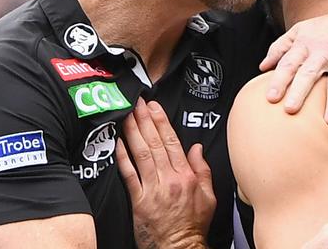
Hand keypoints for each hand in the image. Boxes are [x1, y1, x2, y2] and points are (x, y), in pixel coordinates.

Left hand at [116, 98, 215, 248]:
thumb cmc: (194, 225)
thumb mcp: (209, 196)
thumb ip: (203, 169)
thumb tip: (196, 148)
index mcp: (187, 176)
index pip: (172, 142)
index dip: (161, 122)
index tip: (154, 107)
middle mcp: (169, 179)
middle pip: (155, 143)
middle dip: (144, 120)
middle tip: (136, 103)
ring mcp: (153, 189)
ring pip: (141, 154)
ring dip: (133, 132)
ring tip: (126, 115)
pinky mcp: (139, 201)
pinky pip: (129, 175)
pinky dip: (123, 158)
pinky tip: (118, 143)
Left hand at [260, 4, 327, 125]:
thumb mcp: (301, 30)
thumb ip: (280, 47)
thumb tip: (262, 67)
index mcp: (305, 44)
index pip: (289, 63)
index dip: (279, 80)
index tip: (270, 98)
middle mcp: (323, 50)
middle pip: (309, 73)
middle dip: (299, 91)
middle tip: (290, 110)